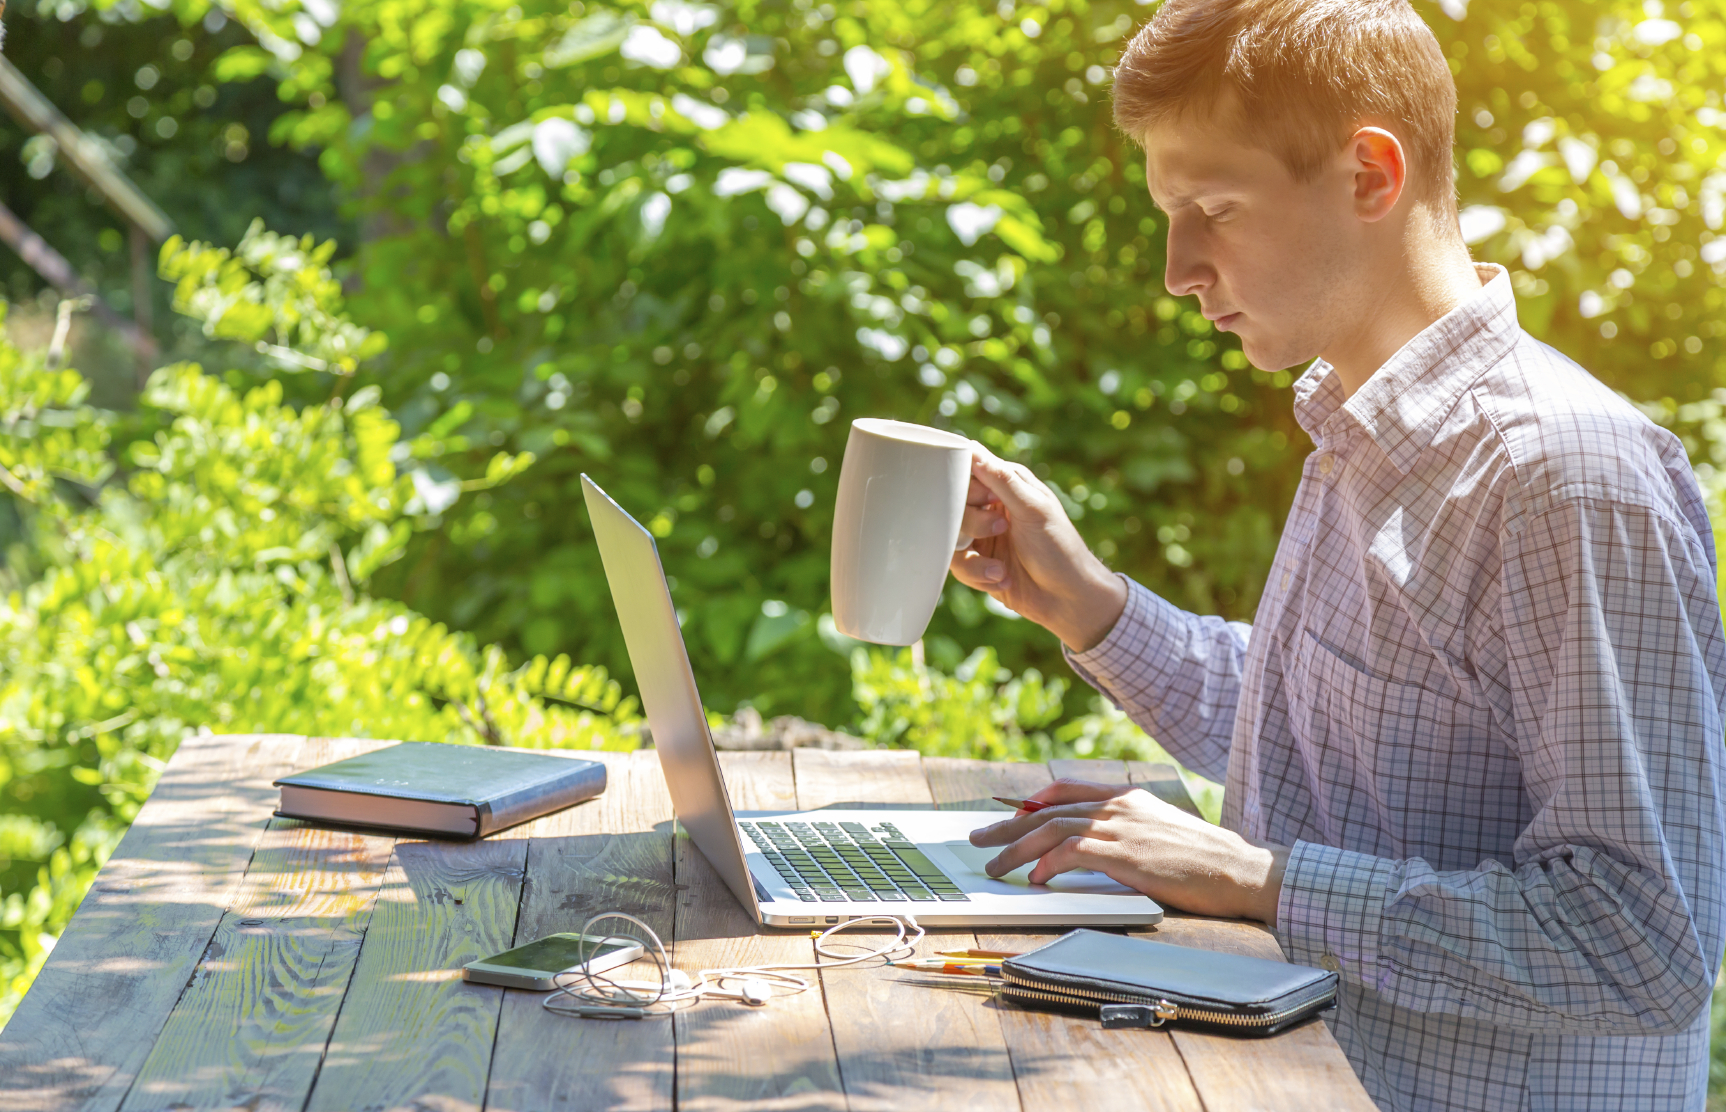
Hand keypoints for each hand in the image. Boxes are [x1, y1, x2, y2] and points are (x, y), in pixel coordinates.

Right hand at [949, 440, 1127, 650]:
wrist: (1069, 599)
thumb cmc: (1059, 548)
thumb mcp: (1033, 509)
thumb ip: (1000, 479)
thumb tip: (969, 448)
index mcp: (1006, 485)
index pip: (966, 471)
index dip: (966, 484)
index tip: (985, 499)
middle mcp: (990, 507)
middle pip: (951, 504)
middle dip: (972, 523)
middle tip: (1000, 529)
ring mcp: (982, 537)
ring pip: (950, 538)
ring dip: (975, 558)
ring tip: (1001, 570)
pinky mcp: (978, 564)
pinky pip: (957, 566)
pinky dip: (979, 575)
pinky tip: (1003, 579)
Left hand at [968, 779, 1289, 923]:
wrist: (1243, 869)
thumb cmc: (1207, 860)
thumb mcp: (1161, 832)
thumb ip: (1127, 831)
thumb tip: (1093, 849)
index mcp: (1127, 798)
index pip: (1065, 790)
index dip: (1031, 803)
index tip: (1008, 816)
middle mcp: (1119, 806)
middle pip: (1048, 810)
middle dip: (1009, 826)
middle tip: (980, 840)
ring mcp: (1122, 827)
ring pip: (1052, 829)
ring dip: (1017, 850)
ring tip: (995, 867)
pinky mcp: (1126, 853)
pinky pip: (1073, 852)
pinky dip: (1048, 863)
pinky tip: (1034, 878)